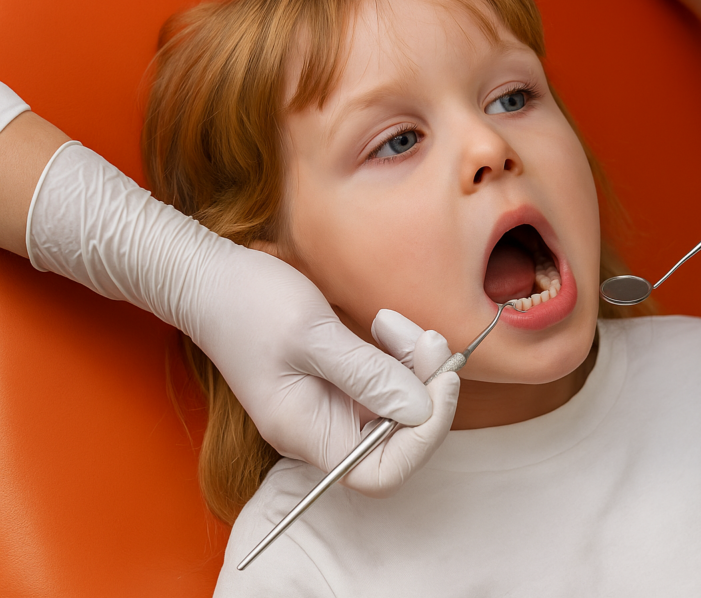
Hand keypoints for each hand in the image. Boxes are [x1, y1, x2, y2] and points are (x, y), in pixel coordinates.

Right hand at [25, 142, 434, 482]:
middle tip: (429, 340)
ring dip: (414, 366)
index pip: (381, 473)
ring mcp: (332, 405)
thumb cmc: (248, 304)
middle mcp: (322, 429)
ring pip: (399, 405)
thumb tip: (421, 409)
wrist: (210, 278)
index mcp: (307, 433)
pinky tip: (385, 323)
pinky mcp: (341, 379)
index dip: (422, 439)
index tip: (440, 386)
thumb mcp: (312, 335)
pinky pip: (387, 380)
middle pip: (399, 437)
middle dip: (424, 390)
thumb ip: (367, 375)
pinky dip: (400, 354)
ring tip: (394, 323)